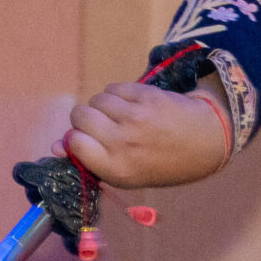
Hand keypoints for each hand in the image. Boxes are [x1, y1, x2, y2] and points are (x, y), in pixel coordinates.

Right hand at [64, 78, 233, 190]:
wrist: (205, 142)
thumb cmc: (161, 161)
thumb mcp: (127, 173)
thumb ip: (91, 160)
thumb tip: (55, 146)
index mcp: (116, 170)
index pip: (73, 142)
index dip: (77, 138)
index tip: (90, 139)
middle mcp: (123, 145)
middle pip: (79, 116)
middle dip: (87, 118)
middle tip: (106, 124)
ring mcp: (135, 118)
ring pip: (97, 99)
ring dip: (105, 104)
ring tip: (125, 115)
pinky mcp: (146, 97)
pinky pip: (114, 87)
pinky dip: (119, 93)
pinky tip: (135, 104)